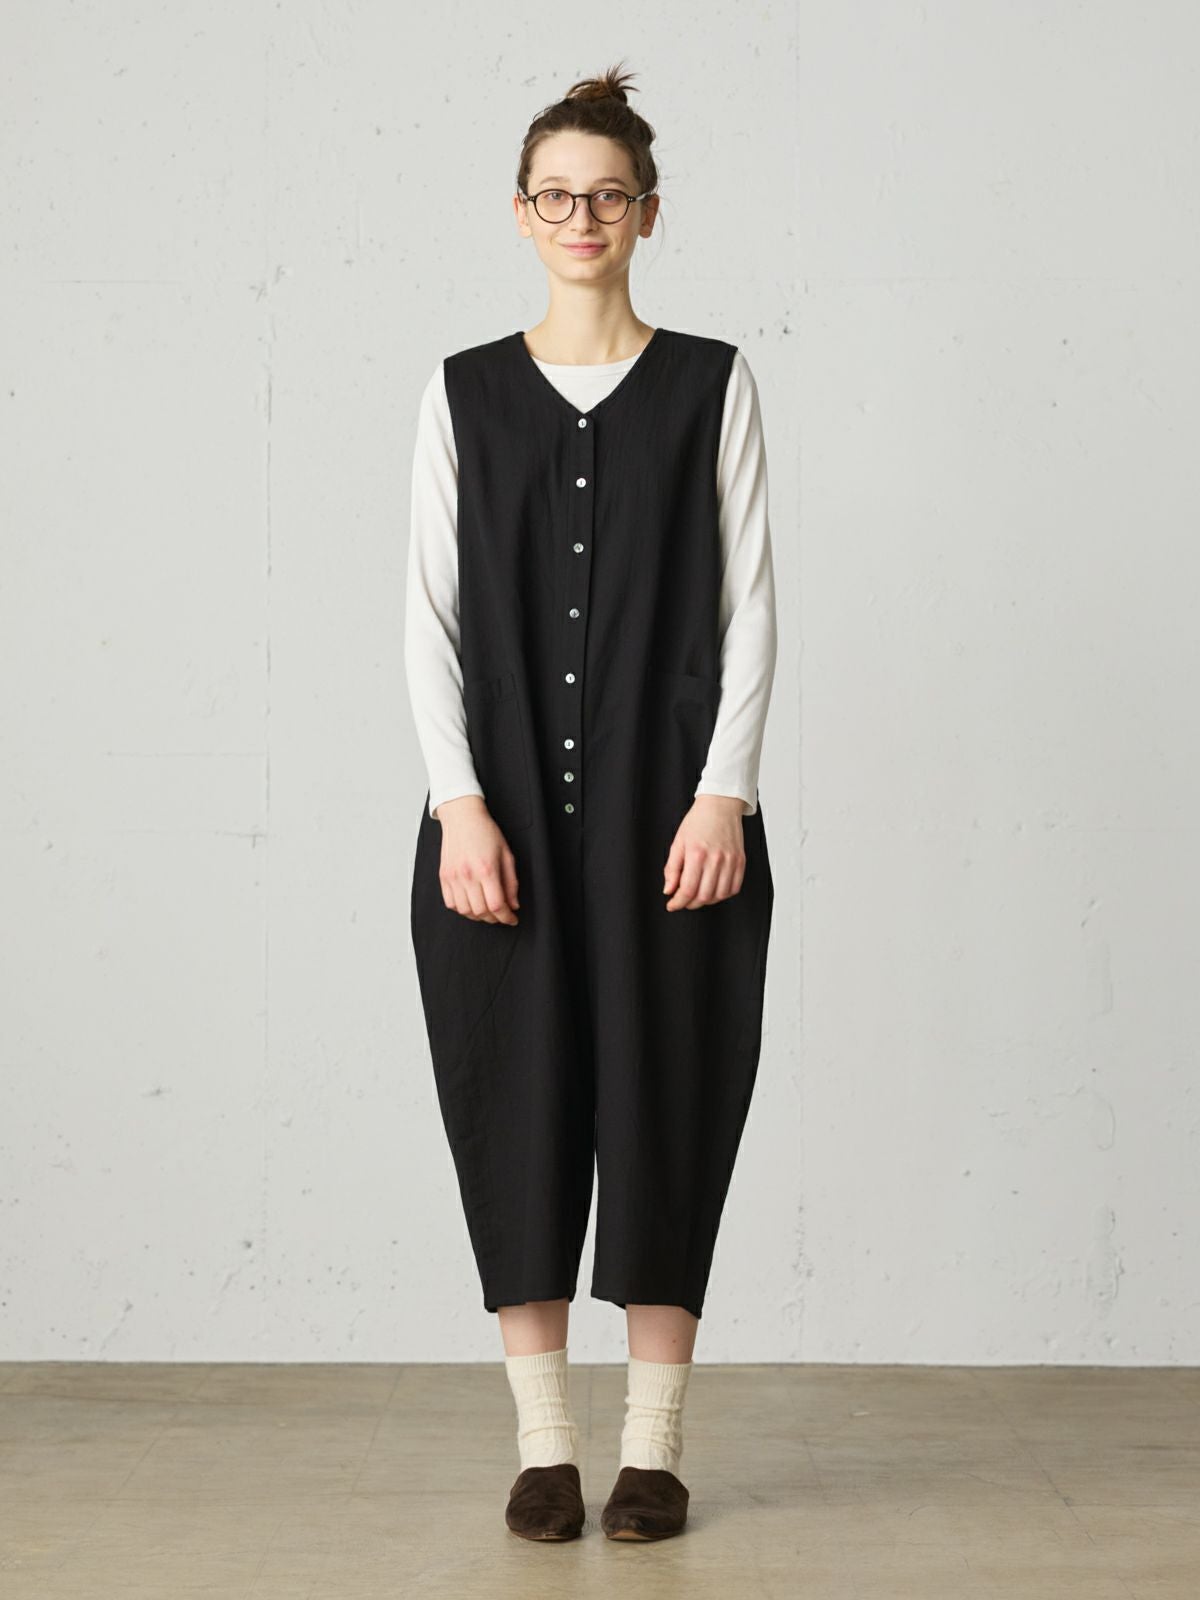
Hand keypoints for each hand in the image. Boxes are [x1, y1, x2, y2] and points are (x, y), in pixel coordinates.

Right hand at [433, 795, 519, 924]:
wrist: (463, 817)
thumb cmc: (485, 831)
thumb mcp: (507, 854)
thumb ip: (511, 882)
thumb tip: (513, 904)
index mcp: (486, 869)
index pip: (497, 905)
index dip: (506, 917)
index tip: (511, 919)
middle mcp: (468, 875)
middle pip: (481, 911)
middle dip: (494, 918)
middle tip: (501, 915)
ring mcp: (453, 877)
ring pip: (465, 911)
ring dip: (478, 916)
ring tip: (487, 910)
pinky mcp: (444, 877)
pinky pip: (451, 903)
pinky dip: (462, 909)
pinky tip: (471, 904)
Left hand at [662, 794, 747, 910]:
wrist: (720, 805)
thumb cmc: (698, 821)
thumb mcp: (678, 842)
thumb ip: (672, 869)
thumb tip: (669, 890)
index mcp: (697, 854)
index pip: (687, 889)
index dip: (678, 902)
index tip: (672, 905)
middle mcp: (715, 859)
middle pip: (704, 896)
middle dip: (690, 904)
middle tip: (683, 900)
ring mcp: (730, 861)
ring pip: (719, 895)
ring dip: (706, 901)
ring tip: (698, 895)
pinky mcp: (740, 861)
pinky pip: (734, 888)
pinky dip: (723, 894)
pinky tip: (713, 890)